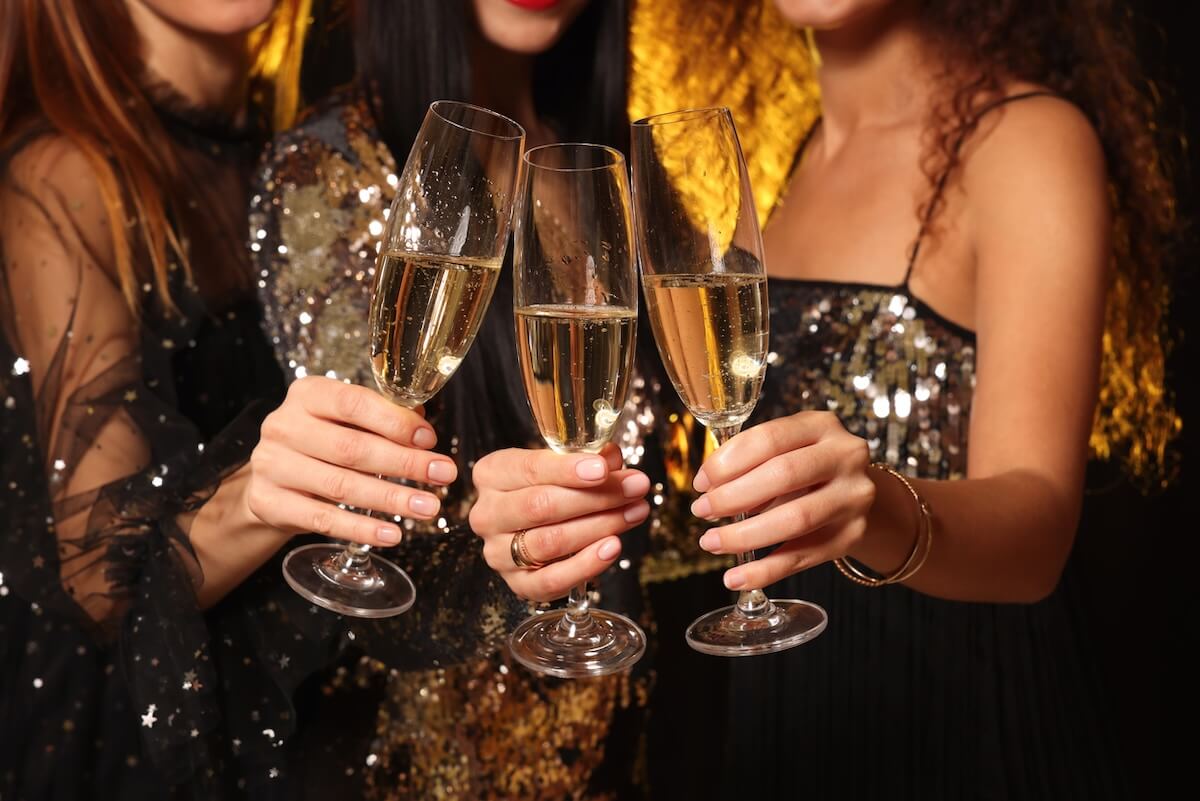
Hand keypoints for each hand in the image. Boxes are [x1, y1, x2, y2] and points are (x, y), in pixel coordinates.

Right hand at [245, 376, 458, 546]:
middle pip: (351, 448)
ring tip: (427, 507)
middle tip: (443, 475)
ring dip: (391, 498)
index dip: (395, 422)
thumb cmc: (320, 444)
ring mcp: (272, 465)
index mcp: (307, 395)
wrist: (271, 479)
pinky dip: (361, 529)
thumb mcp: (345, 421)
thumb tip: (423, 426)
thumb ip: (382, 418)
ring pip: (341, 486)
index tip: (429, 440)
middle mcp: (284, 426)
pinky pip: (323, 519)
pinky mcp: (269, 502)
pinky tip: (392, 534)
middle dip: (404, 463)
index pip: (353, 403)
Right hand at [469, 443, 649, 601]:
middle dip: (595, 497)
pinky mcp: (518, 584)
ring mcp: (498, 553)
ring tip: (634, 513)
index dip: (568, 469)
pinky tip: (612, 547)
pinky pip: (552, 580)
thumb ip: (587, 459)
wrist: (531, 525)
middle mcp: (487, 514)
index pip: (530, 469)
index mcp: (492, 474)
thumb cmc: (549, 486)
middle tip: (635, 488)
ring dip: (599, 527)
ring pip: (549, 542)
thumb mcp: (562, 463)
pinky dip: (586, 565)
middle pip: (541, 506)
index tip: (604, 469)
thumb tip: (612, 458)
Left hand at [692, 411, 875, 589]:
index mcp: (821, 425)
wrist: (852, 492)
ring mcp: (853, 497)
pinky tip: (736, 578)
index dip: (728, 462)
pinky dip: (765, 571)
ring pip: (795, 519)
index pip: (769, 438)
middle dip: (733, 496)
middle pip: (783, 475)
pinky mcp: (852, 535)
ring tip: (712, 542)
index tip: (701, 482)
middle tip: (702, 511)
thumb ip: (751, 462)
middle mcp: (845, 456)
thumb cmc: (806, 467)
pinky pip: (803, 557)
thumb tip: (708, 490)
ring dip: (745, 535)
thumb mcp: (785, 450)